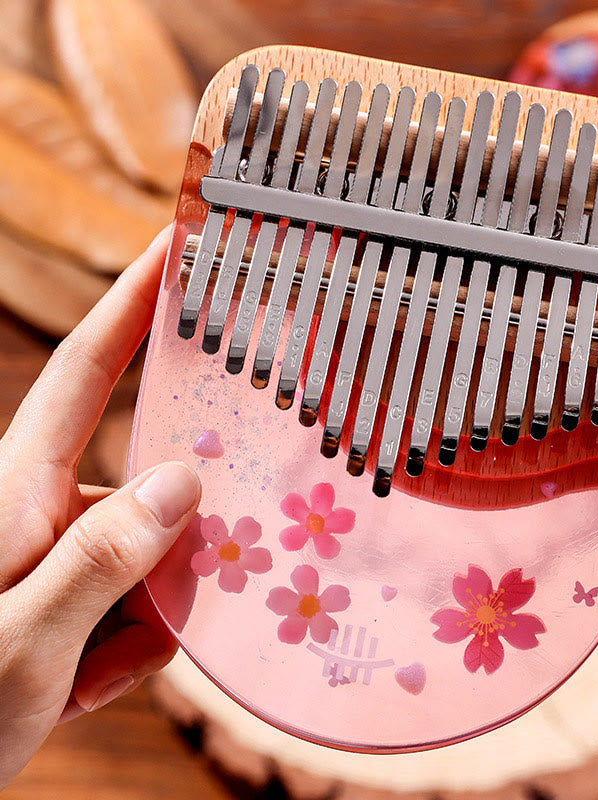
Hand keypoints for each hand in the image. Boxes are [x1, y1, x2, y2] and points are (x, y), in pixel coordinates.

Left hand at [0, 227, 200, 787]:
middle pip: (145, 489)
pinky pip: (131, 603)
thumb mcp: (21, 640)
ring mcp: (55, 556)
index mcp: (19, 490)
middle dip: (172, 549)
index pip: (89, 372)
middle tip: (155, 614)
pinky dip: (124, 649)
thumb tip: (183, 479)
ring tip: (87, 678)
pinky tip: (81, 688)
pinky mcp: (65, 598)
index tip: (173, 247)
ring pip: (148, 556)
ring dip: (143, 619)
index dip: (131, 303)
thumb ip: (102, 555)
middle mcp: (42, 509)